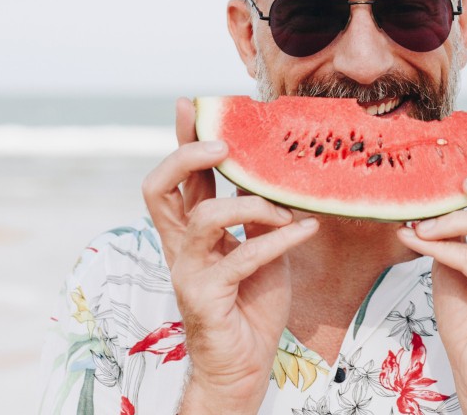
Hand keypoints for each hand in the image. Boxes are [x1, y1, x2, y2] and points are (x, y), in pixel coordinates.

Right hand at [141, 98, 319, 414]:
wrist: (245, 363)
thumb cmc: (252, 303)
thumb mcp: (261, 247)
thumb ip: (258, 213)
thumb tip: (274, 173)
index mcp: (191, 230)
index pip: (178, 177)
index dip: (181, 140)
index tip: (192, 104)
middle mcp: (181, 245)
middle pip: (160, 187)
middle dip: (188, 156)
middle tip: (223, 145)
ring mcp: (189, 270)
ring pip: (206, 217)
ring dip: (252, 205)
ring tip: (285, 209)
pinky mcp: (205, 295)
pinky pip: (243, 256)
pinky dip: (280, 239)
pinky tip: (307, 230)